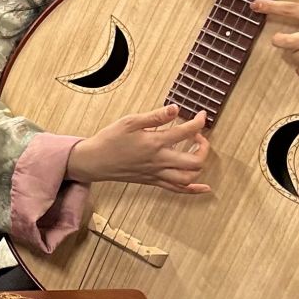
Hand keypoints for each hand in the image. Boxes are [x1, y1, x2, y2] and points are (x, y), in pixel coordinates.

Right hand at [67, 105, 211, 192]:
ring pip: (188, 178)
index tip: (201, 116)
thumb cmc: (110, 140)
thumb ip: (155, 116)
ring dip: (199, 165)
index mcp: (155, 143)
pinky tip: (204, 187)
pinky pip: (177, 189)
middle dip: (204, 147)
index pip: (186, 132)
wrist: (94, 162)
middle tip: (198, 136)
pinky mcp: (153, 181)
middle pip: (194, 161)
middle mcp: (159, 161)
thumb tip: (175, 109)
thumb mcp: (130, 122)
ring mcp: (157, 174)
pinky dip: (193, 189)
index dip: (199, 122)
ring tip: (196, 152)